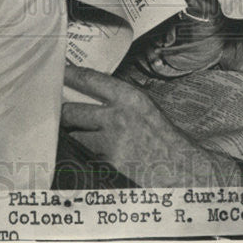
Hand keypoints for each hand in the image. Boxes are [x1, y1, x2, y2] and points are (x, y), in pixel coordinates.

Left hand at [61, 65, 241, 186]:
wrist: (184, 169)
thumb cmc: (167, 140)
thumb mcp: (146, 109)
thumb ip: (121, 102)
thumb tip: (92, 97)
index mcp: (129, 97)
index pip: (89, 80)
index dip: (69, 75)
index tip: (58, 73)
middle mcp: (117, 117)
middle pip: (71, 111)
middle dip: (64, 115)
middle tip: (62, 115)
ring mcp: (111, 142)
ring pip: (75, 138)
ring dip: (76, 139)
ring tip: (84, 140)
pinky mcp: (109, 164)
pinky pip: (88, 158)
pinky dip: (88, 158)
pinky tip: (99, 159)